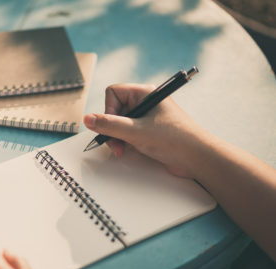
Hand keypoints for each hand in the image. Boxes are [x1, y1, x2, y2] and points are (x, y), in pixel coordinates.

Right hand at [83, 83, 208, 177]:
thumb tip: (87, 119)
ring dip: (117, 138)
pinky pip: (128, 133)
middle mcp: (146, 103)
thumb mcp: (135, 132)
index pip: (113, 93)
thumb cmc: (175, 139)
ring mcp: (147, 118)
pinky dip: (125, 142)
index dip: (108, 110)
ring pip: (120, 123)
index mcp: (145, 93)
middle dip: (112, 128)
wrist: (198, 159)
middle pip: (115, 110)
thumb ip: (109, 125)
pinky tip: (128, 150)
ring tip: (122, 149)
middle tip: (115, 143)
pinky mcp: (149, 132)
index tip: (111, 126)